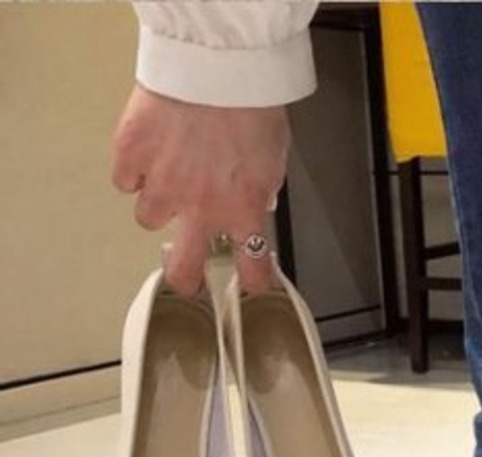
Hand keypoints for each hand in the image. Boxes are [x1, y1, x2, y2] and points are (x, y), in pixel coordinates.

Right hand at [111, 86, 289, 297]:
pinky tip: (146, 148)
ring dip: (156, 200)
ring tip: (166, 171)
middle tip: (186, 272)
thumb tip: (254, 201)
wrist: (215, 64)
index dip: (251, 281)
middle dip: (185, 278)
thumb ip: (259, 188)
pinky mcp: (130, 157)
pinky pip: (124, 178)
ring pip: (147, 216)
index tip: (248, 284)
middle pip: (183, 271)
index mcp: (243, 211)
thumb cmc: (253, 102)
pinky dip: (133, 168)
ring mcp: (160, 186)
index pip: (252, 268)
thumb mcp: (272, 156)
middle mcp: (200, 211)